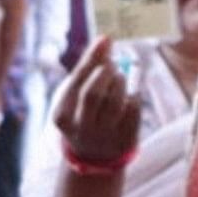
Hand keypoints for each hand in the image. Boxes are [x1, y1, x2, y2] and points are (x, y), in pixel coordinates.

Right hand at [50, 42, 143, 169]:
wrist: (94, 157)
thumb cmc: (85, 115)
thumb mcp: (77, 97)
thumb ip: (88, 70)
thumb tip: (104, 39)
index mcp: (63, 116)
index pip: (77, 82)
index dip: (93, 58)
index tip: (106, 39)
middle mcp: (81, 128)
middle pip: (93, 94)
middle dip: (105, 73)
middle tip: (112, 64)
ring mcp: (103, 137)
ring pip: (115, 103)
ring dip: (120, 83)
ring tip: (120, 78)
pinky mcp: (124, 141)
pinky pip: (133, 112)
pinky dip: (134, 96)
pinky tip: (131, 93)